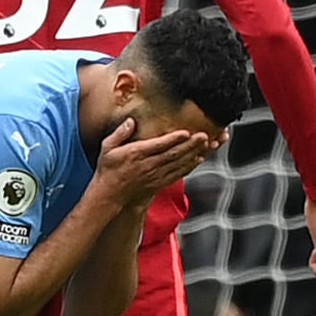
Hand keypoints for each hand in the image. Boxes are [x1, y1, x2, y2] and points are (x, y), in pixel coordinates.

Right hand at [89, 117, 221, 211]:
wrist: (110, 194)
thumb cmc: (108, 169)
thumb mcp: (107, 148)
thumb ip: (119, 133)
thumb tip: (131, 121)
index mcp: (136, 154)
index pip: (158, 145)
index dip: (173, 139)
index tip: (186, 132)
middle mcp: (148, 165)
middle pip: (173, 154)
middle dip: (191, 145)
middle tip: (204, 135)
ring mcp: (155, 175)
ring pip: (179, 163)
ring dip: (194, 154)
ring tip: (208, 144)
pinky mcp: (160, 182)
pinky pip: (178, 173)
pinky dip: (190, 166)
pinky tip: (199, 159)